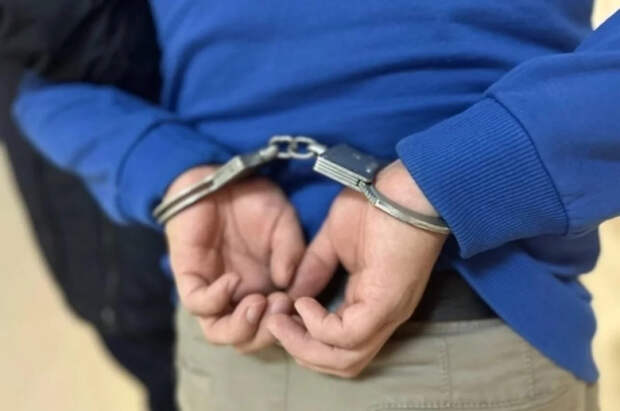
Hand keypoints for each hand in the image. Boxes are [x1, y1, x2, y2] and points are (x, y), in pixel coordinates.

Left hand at [165, 166, 304, 351]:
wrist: (220, 175)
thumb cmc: (254, 199)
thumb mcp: (285, 224)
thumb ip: (292, 252)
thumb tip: (289, 284)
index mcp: (266, 290)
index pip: (275, 326)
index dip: (290, 325)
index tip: (303, 309)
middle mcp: (240, 297)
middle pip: (249, 338)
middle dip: (267, 332)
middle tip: (281, 307)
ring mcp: (214, 289)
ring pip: (220, 331)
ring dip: (242, 326)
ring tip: (259, 304)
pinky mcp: (190, 277)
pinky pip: (197, 303)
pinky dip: (216, 299)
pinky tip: (233, 280)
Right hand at [268, 161, 446, 376]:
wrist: (406, 187)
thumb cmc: (376, 206)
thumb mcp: (334, 242)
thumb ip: (315, 270)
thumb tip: (292, 296)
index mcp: (373, 304)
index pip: (342, 346)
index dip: (307, 340)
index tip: (280, 317)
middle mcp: (383, 318)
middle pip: (344, 363)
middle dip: (303, 352)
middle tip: (276, 327)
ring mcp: (386, 313)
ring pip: (346, 359)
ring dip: (306, 347)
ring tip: (282, 322)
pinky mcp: (385, 303)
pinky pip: (348, 335)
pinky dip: (319, 327)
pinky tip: (303, 305)